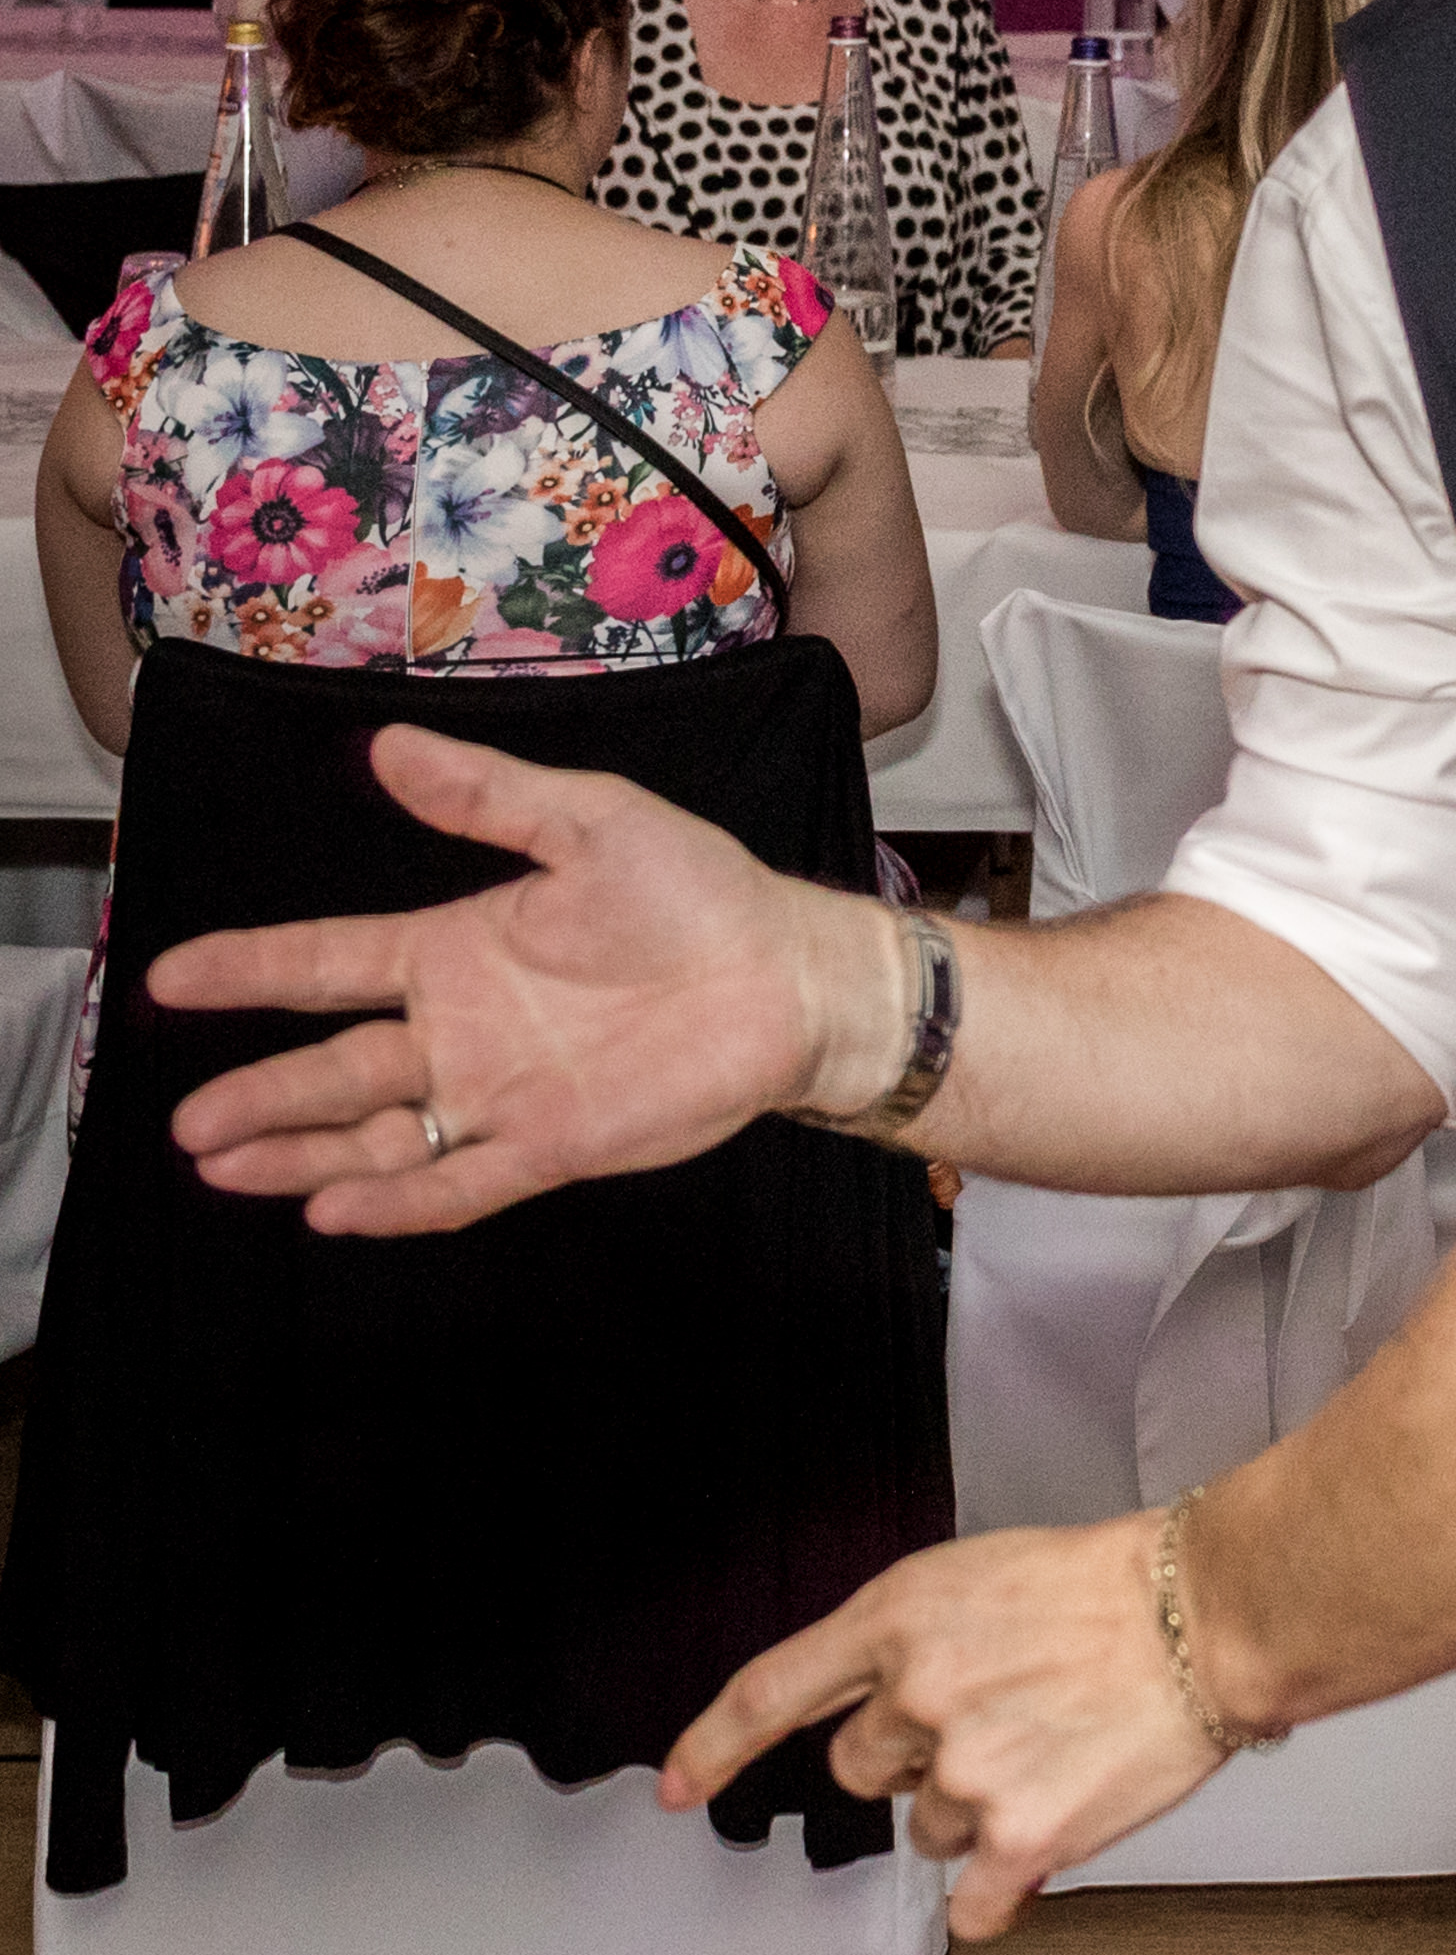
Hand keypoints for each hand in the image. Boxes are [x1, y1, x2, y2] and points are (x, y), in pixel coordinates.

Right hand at [159, 725, 887, 1234]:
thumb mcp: (590, 822)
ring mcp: (503, 1091)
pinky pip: (461, 1183)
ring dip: (302, 1155)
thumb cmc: (697, 889)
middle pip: (337, 1067)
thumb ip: (488, 797)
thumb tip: (390, 745)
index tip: (167, 976)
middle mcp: (464, 1028)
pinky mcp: (554, 1143)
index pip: (330, 962)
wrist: (789, 971)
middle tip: (187, 1123)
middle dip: (261, 1095)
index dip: (250, 969)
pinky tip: (333, 1209)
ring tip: (224, 1166)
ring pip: (378, 1136)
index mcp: (458, 947)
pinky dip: (398, 1201)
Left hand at [666, 1514, 1230, 1941]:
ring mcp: (964, 1770)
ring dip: (976, 1807)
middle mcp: (917, 1694)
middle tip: (996, 1718)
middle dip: (910, 1758)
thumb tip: (890, 1714)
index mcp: (901, 1615)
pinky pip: (974, 1904)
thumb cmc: (1113, 1586)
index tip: (679, 1785)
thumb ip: (921, 1643)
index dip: (713, 1745)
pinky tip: (1045, 1840)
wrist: (1209, 1614)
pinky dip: (1004, 1887)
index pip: (771, 1690)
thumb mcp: (985, 1575)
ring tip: (1052, 1748)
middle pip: (859, 1769)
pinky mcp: (1019, 1837)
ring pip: (926, 1829)